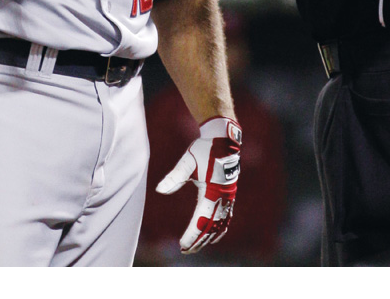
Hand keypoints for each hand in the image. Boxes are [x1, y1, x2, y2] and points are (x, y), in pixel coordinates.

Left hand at [156, 116, 241, 253]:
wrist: (223, 140)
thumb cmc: (204, 150)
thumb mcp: (187, 162)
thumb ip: (174, 177)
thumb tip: (159, 190)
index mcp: (212, 191)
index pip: (201, 220)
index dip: (192, 235)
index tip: (183, 245)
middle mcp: (223, 197)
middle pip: (211, 226)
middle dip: (199, 240)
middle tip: (186, 250)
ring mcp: (229, 196)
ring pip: (220, 224)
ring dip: (209, 237)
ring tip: (197, 246)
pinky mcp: (230, 194)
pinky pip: (227, 217)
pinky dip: (220, 228)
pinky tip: (214, 235)